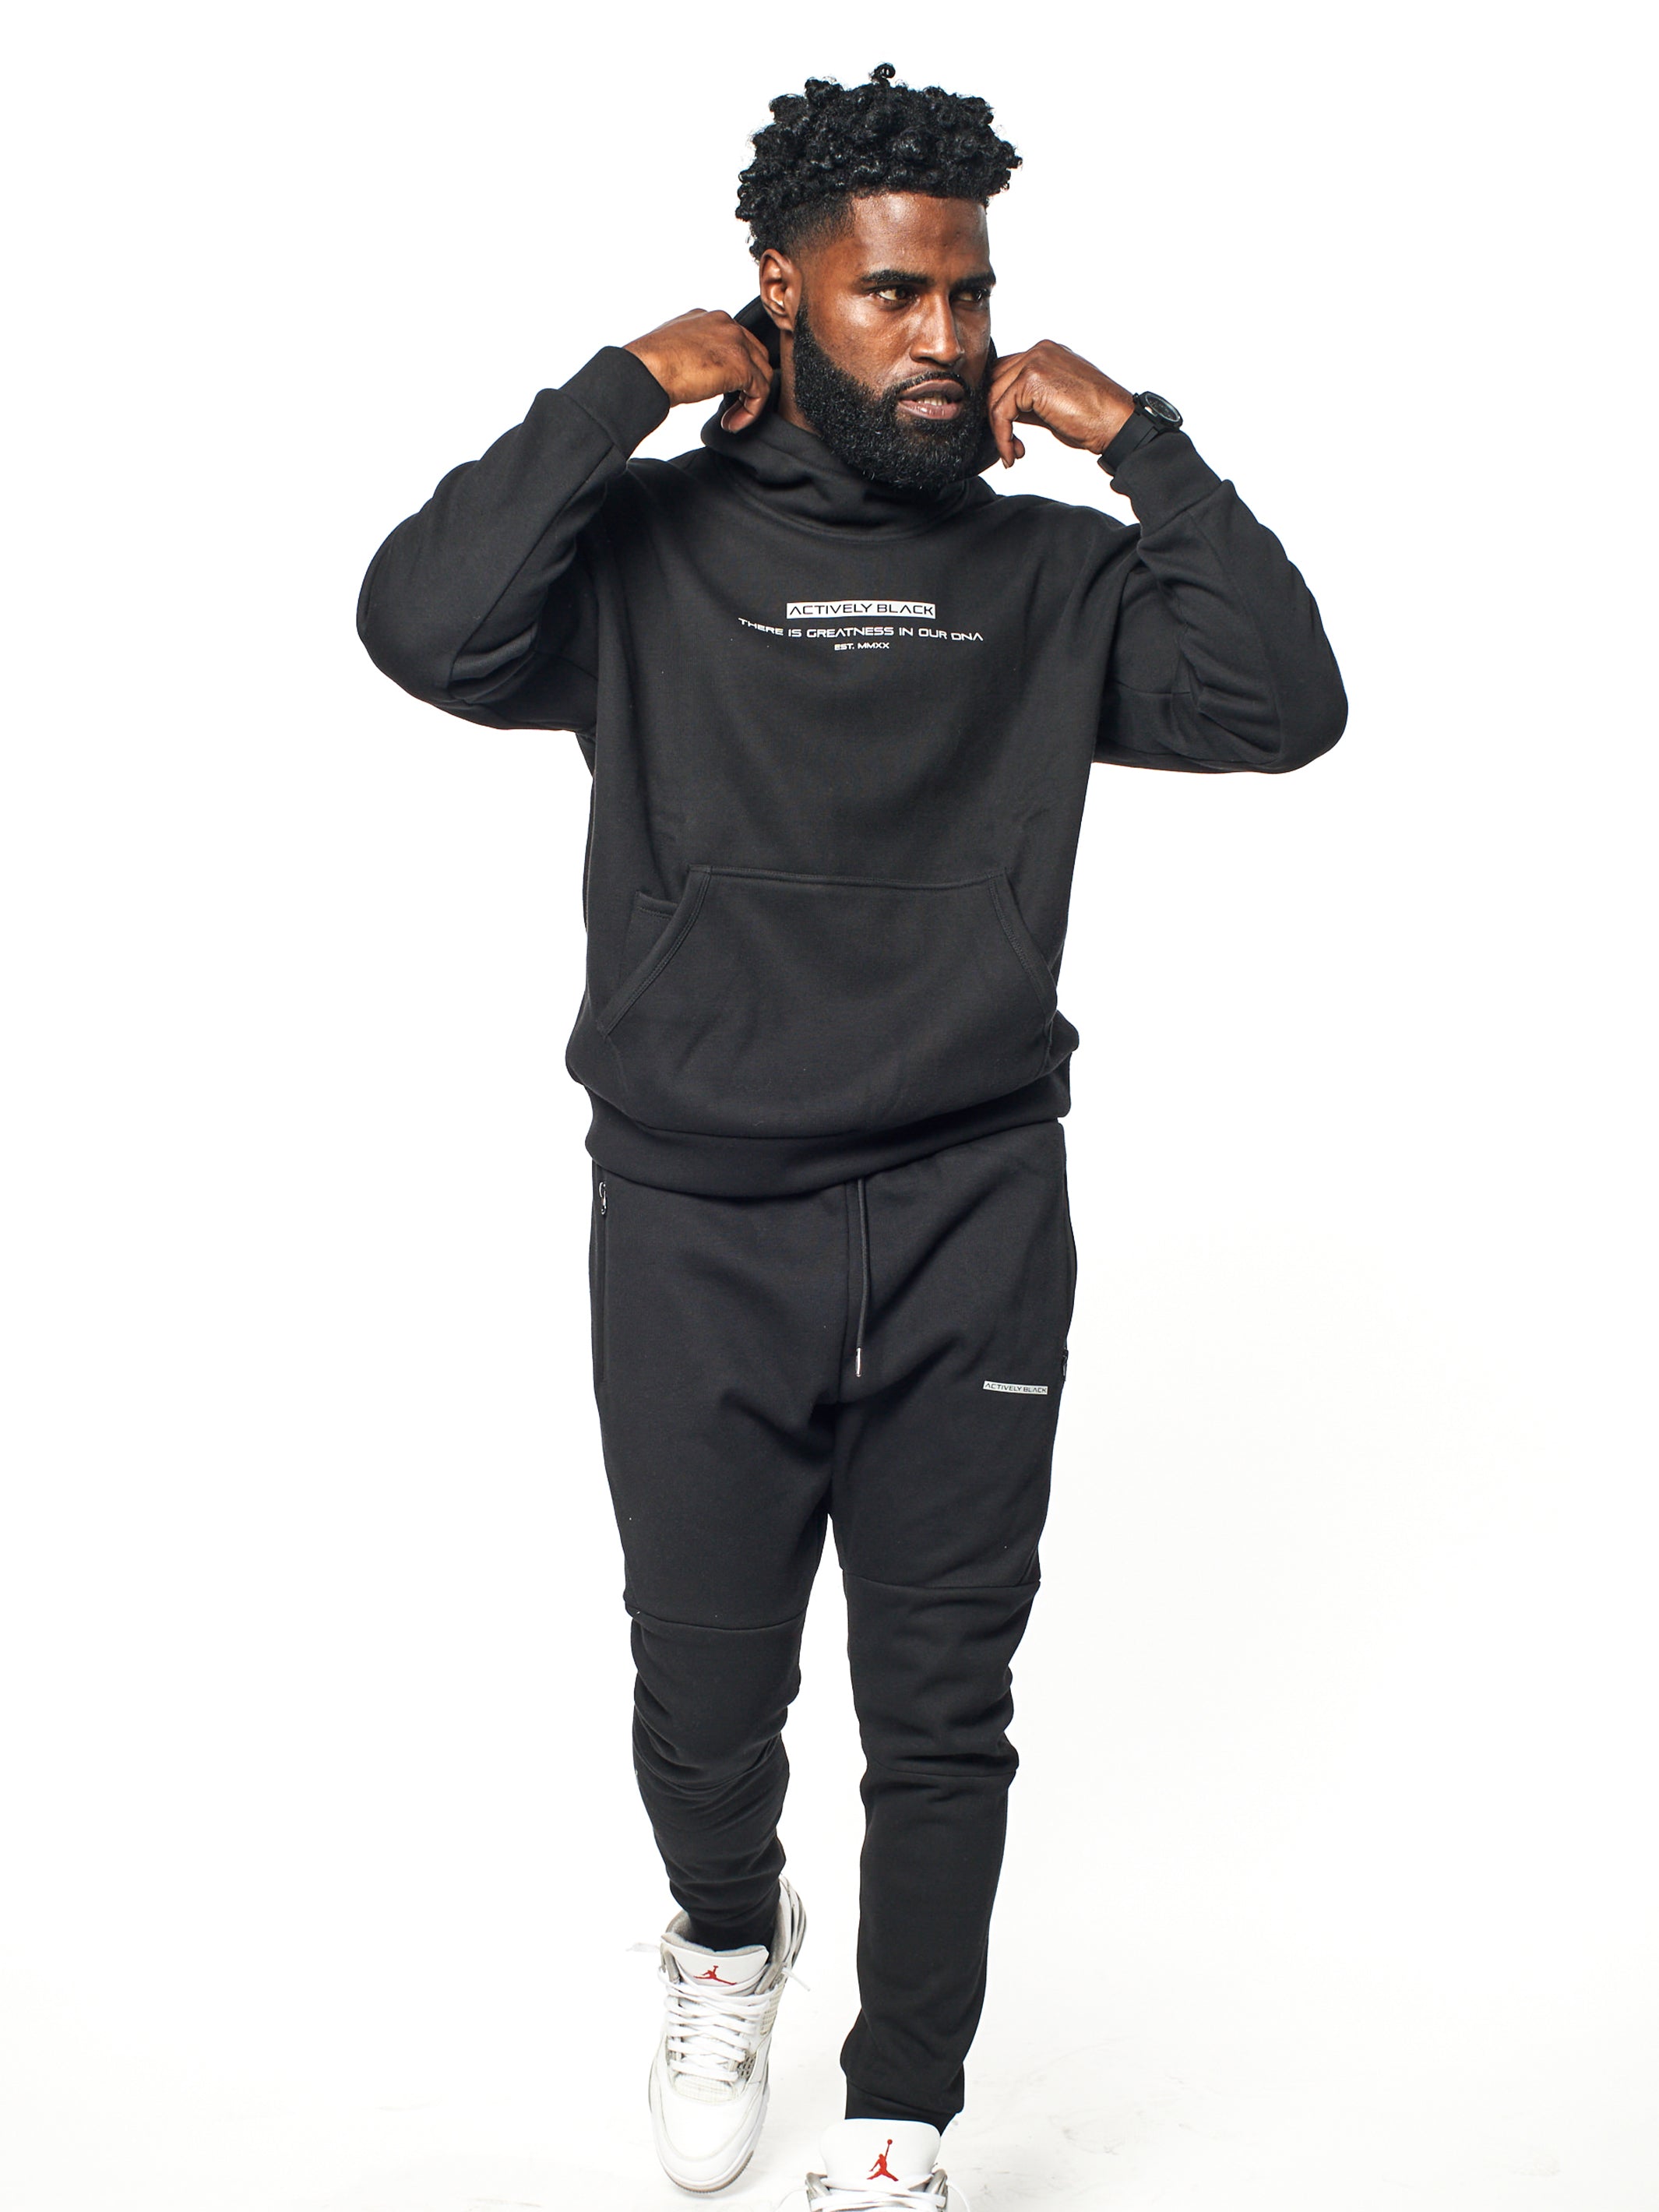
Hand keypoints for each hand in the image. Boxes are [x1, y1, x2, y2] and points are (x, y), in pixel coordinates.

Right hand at [624, 308, 775, 431]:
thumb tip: (701, 373)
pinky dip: (750, 412)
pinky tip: (731, 423)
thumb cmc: (649, 366)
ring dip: (749, 402)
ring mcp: (735, 342)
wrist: (644, 370)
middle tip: (731, 408)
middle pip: (755, 355)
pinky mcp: (741, 365)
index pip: (737, 342)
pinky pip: (760, 391)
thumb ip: (696, 353)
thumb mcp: (675, 350)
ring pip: (761, 374)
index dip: (735, 372)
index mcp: (709, 318)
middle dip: (747, 385)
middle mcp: (726, 324)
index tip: (722, 393)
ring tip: (731, 420)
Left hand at [986, 340, 1135, 468]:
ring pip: (994, 396)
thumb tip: (1003, 413)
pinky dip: (1002, 436)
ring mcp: (1035, 361)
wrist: (1116, 422)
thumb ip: (1027, 402)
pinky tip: (1013, 453)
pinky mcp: (1032, 379)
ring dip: (999, 431)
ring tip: (1012, 453)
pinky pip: (1001, 411)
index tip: (1009, 435)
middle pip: (994, 381)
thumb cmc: (1093, 418)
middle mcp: (1039, 351)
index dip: (999, 404)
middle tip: (1009, 446)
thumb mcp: (1052, 405)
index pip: (1005, 373)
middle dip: (995, 417)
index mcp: (1045, 353)